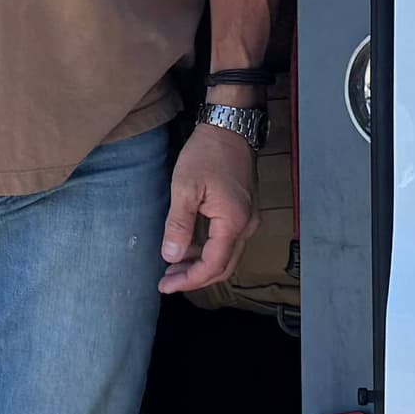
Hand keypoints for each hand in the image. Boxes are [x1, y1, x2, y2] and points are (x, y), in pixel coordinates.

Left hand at [160, 123, 258, 294]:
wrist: (229, 127)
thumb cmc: (208, 153)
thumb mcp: (185, 188)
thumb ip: (179, 225)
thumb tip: (172, 257)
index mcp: (233, 222)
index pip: (213, 265)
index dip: (189, 280)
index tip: (166, 285)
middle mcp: (247, 225)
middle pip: (223, 267)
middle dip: (194, 278)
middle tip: (167, 282)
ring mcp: (248, 219)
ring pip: (226, 256)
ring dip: (200, 265)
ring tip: (173, 267)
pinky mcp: (244, 212)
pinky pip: (228, 242)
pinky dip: (208, 251)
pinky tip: (188, 248)